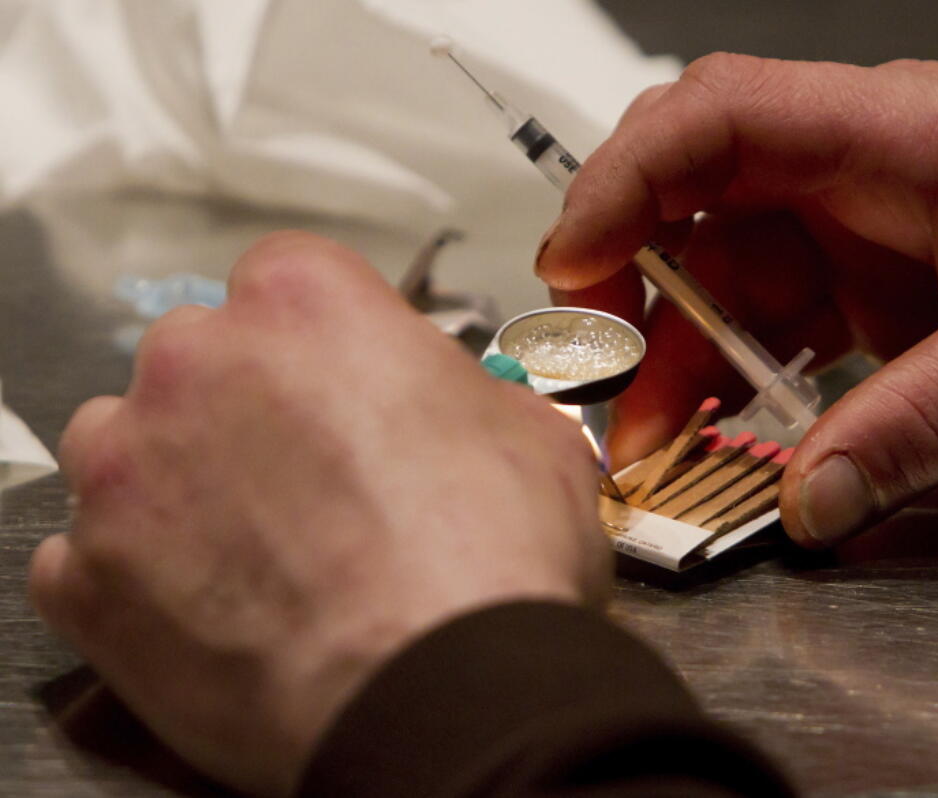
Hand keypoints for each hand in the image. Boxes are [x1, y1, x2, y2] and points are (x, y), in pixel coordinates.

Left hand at [29, 232, 610, 796]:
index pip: (287, 278)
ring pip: (124, 445)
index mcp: (305, 303)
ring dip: (173, 478)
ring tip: (251, 547)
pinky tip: (213, 608)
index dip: (322, 338)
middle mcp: (194, 362)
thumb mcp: (529, 433)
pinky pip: (90, 555)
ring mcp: (125, 470)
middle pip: (197, 358)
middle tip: (307, 478)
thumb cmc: (495, 557)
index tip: (343, 385)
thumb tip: (447, 413)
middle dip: (244, 404)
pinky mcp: (88, 579)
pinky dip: (138, 576)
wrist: (447, 692)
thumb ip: (458, 394)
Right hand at [535, 53, 937, 548]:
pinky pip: (780, 325)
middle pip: (704, 197)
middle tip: (599, 361)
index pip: (725, 118)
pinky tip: (722, 427)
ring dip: (681, 351)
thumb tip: (811, 498)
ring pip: (731, 273)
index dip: (631, 179)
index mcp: (904, 136)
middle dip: (635, 276)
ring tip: (654, 433)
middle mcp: (870, 174)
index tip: (577, 258)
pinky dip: (739, 377)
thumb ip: (921, 424)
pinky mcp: (882, 294)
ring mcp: (871, 235)